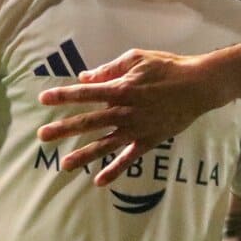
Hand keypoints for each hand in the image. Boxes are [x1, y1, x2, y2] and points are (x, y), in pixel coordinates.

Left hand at [37, 49, 220, 184]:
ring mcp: (136, 128)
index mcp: (120, 88)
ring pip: (105, 144)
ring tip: (64, 165)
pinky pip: (129, 158)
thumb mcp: (137, 59)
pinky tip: (99, 181)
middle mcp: (124, 111)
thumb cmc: (167, 67)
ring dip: (84, 155)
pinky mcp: (149, 140)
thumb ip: (110, 69)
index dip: (63, 95)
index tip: (43, 99)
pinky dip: (115, 170)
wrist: (198, 85)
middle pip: (89, 121)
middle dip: (64, 128)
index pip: (85, 93)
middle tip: (43, 136)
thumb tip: (86, 77)